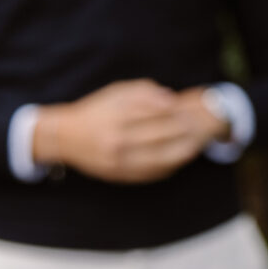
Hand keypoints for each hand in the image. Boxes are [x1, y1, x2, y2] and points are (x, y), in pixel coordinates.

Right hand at [34, 80, 224, 182]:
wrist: (65, 137)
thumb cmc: (97, 110)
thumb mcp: (117, 93)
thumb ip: (145, 92)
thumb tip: (172, 100)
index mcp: (117, 117)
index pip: (156, 114)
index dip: (178, 112)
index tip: (192, 109)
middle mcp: (117, 141)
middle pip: (161, 137)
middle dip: (184, 131)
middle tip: (201, 126)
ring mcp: (117, 162)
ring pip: (159, 159)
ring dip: (182, 152)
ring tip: (197, 144)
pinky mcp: (119, 176)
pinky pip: (150, 174)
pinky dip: (169, 167)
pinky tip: (180, 159)